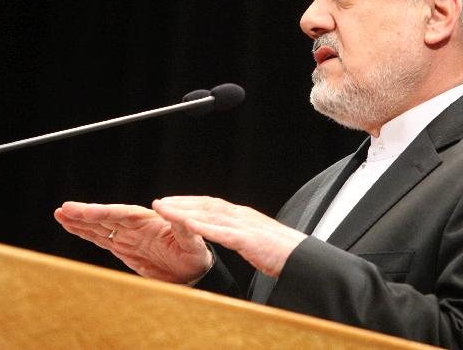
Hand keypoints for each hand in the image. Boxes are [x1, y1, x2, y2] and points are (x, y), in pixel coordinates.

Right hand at [54, 201, 212, 282]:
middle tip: (64, 209)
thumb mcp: (193, 241)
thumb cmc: (195, 253)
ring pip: (99, 226)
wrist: (193, 269)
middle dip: (85, 214)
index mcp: (149, 221)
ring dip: (80, 220)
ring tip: (60, 213)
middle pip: (106, 217)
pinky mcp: (123, 248)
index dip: (104, 213)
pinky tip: (70, 225)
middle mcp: (135, 226)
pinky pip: (100, 238)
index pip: (122, 214)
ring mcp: (127, 236)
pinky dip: (84, 232)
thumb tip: (170, 212)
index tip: (87, 211)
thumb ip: (182, 228)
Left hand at [152, 196, 306, 277]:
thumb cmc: (284, 254)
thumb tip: (229, 235)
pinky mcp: (249, 239)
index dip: (189, 202)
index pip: (211, 204)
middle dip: (180, 203)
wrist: (304, 260)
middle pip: (206, 205)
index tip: (170, 203)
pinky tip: (187, 224)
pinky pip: (222, 232)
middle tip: (158, 203)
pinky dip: (203, 227)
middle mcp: (242, 215)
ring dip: (184, 211)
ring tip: (164, 210)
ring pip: (209, 214)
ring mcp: (245, 226)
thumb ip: (241, 235)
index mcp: (243, 216)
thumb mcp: (257, 240)